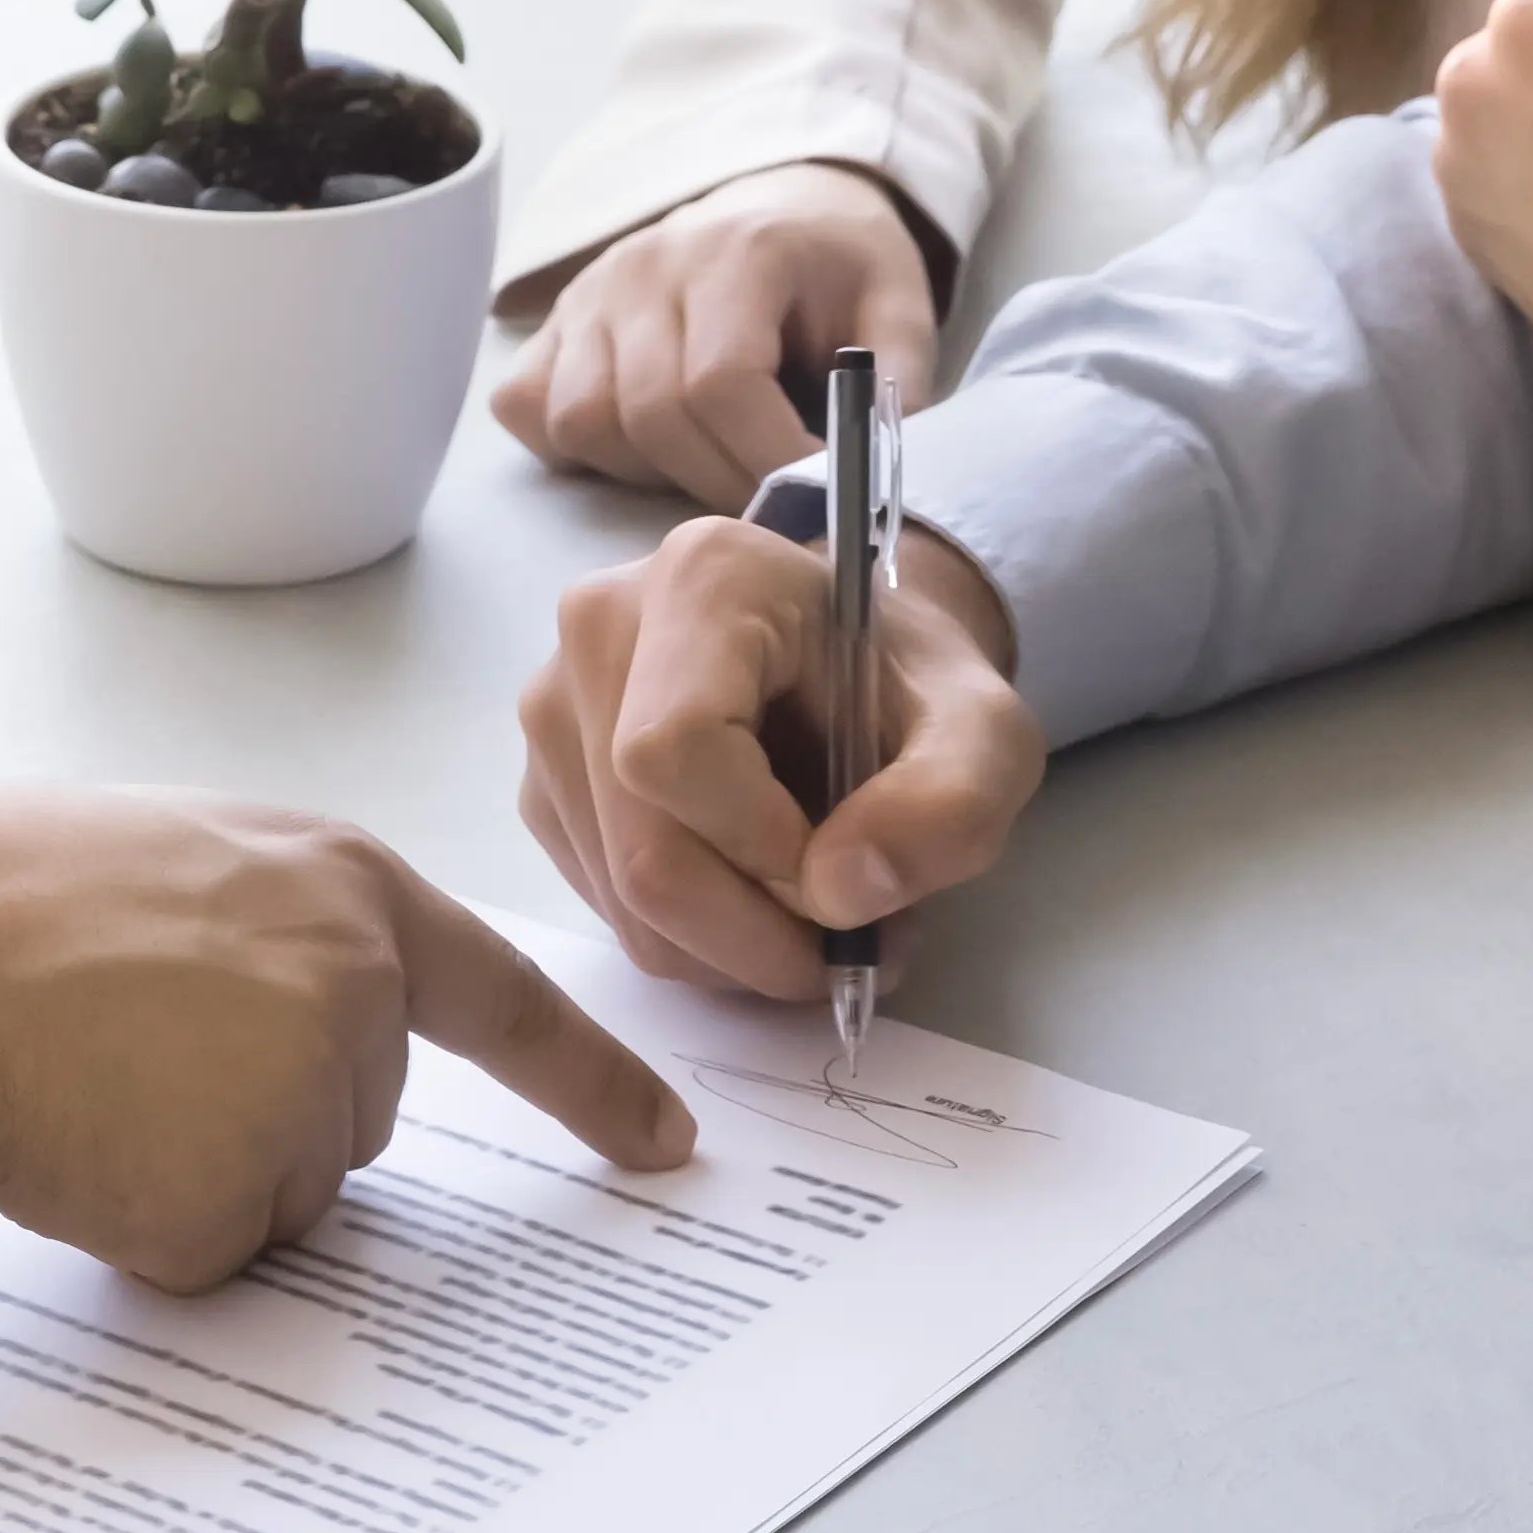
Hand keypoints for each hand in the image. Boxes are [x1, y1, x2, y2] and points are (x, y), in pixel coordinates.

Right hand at [0, 788, 695, 1288]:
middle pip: (359, 1118)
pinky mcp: (228, 1200)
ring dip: (194, 1167)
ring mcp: (300, 1098)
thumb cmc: (4, 897)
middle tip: (125, 1045)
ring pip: (282, 1191)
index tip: (669, 1145)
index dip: (595, 1082)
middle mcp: (354, 989)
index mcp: (347, 890)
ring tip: (87, 1076)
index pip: (511, 1003)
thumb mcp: (186, 868)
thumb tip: (307, 1050)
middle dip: (259, 1111)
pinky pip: (208, 1253)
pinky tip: (74, 1141)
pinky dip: (140, 1225)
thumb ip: (286, 943)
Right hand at [491, 160, 941, 510]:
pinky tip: (643, 444)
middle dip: (718, 482)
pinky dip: (575, 446)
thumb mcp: (898, 309)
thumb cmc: (841, 266)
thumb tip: (869, 485)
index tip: (817, 500)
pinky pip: (530, 408)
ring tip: (712, 463)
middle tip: (772, 505)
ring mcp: (589, 293)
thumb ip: (893, 391)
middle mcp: (646, 265)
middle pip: (651, 413)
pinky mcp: (554, 322)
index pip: (722, 382)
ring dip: (648, 470)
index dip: (767, 460)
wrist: (786, 202)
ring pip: (583, 421)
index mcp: (739, 251)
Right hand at [510, 512, 1046, 996]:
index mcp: (702, 581)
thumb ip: (952, 804)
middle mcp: (595, 629)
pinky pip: (605, 907)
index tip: (847, 859)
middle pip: (645, 855)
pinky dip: (692, 940)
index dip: (764, 848)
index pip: (675, 755)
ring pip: (622, 902)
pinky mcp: (544, 781)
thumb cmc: (911, 688)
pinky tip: (754, 896)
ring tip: (818, 912)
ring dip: (735, 951)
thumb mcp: (987, 734)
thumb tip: (839, 892)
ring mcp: (552, 709)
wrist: (853, 666)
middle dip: (762, 935)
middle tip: (853, 939)